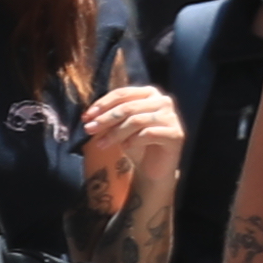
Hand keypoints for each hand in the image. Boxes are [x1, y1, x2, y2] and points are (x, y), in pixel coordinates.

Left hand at [76, 81, 182, 200]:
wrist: (153, 169)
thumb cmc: (136, 144)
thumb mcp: (120, 127)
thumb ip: (110, 117)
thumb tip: (89, 116)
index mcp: (149, 93)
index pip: (122, 93)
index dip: (102, 104)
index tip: (86, 117)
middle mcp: (163, 101)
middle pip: (128, 107)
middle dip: (105, 119)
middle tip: (89, 130)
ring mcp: (171, 117)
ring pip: (136, 120)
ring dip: (115, 133)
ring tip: (101, 144)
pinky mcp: (175, 134)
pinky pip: (148, 134)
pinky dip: (133, 140)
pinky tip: (124, 148)